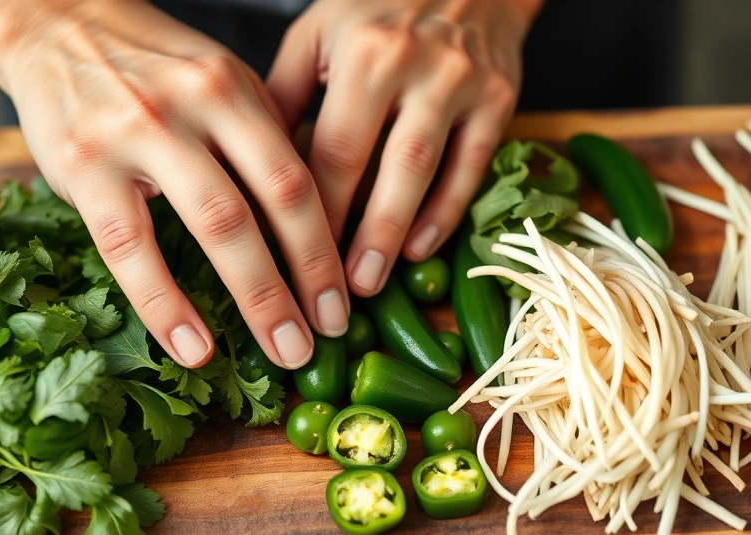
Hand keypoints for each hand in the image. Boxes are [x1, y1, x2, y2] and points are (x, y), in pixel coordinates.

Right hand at [0, 0, 349, 368]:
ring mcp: (138, 133)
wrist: (55, 24)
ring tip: (281, 350)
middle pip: (269, 203)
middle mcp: (196, 106)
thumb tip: (313, 223)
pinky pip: (130, 249)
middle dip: (305, 280)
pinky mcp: (84, 166)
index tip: (343, 301)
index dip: (325, 248)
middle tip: (325, 339)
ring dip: (257, 298)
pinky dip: (166, 305)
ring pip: (214, 225)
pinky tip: (193, 347)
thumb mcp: (219, 83)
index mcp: (235, 90)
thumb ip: (262, 142)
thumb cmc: (152, 70)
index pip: (296, 177)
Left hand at [267, 0, 538, 295]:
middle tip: (336, 290)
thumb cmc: (379, 7)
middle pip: (382, 166)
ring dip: (398, 232)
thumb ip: (286, 92)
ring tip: (371, 281)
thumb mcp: (320, 31)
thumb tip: (250, 162)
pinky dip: (447, 211)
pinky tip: (421, 248)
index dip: (313, 209)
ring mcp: (461, 84)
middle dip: (358, 235)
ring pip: (428, 171)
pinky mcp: (499, 99)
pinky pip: (473, 165)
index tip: (290, 257)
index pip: (333, 146)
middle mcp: (414, 67)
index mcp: (362, 52)